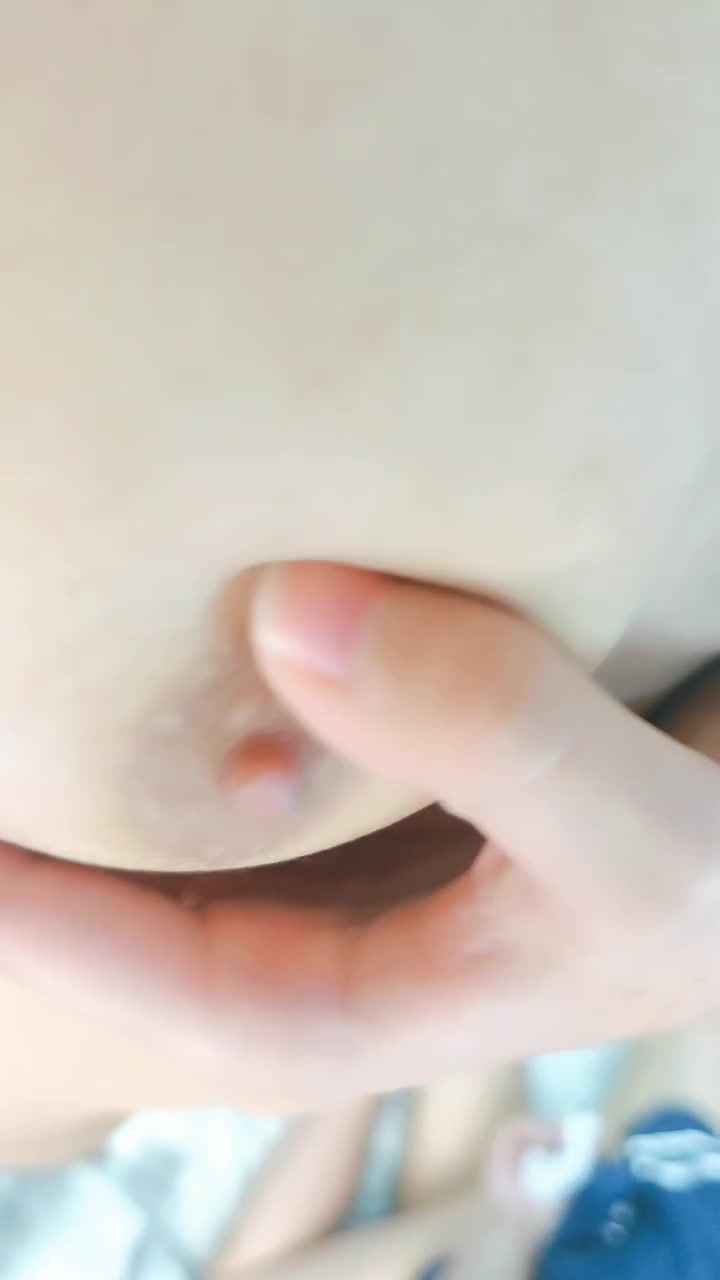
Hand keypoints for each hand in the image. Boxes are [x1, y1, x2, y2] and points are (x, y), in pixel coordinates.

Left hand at [1, 563, 718, 1111]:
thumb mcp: (640, 836)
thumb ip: (494, 733)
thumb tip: (287, 615)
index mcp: (406, 995)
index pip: (205, 997)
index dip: (70, 935)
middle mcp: (371, 924)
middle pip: (177, 918)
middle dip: (59, 862)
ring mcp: (381, 843)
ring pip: (217, 828)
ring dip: (117, 776)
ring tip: (27, 701)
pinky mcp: (405, 761)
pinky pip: (280, 743)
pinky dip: (215, 702)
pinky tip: (173, 634)